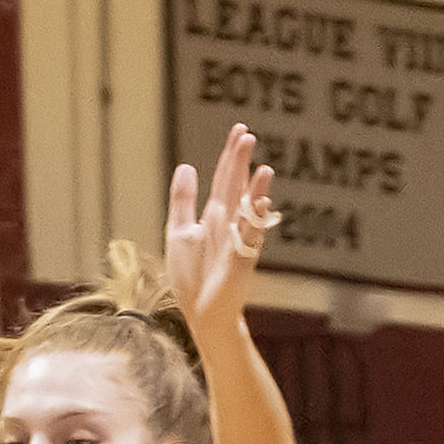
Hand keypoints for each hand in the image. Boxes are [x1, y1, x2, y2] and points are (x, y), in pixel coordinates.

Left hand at [165, 123, 279, 343]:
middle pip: (236, 187)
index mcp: (216, 216)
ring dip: (256, 191)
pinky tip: (262, 204)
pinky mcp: (239, 262)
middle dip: (240, 163)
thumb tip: (186, 165)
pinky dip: (256, 222)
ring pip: (248, 211)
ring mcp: (237, 242)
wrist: (201, 314)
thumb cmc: (192, 277)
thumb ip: (183, 201)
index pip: (225, 179)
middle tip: (247, 135)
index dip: (230, 155)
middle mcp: (230, 224)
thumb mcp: (179, 233)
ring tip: (264, 169)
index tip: (240, 129)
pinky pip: (249, 239)